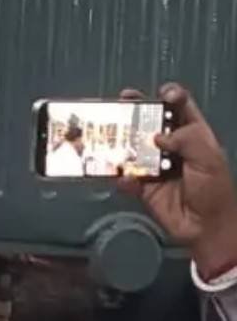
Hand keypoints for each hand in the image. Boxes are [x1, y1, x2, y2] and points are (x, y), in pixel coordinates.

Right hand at [119, 83, 236, 278]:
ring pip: (136, 149)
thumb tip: (158, 135)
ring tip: (107, 132)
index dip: (172, 97)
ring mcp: (156, 168)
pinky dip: (121, 177)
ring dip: (122, 141)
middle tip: (122, 101)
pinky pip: (127, 179)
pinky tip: (120, 175)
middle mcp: (173, 149)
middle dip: (138, 112)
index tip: (161, 92)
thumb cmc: (213, 190)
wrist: (206, 227)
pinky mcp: (143, 188)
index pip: (182, 110)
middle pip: (153, 124)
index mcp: (194, 137)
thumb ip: (187, 140)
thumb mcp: (209, 159)